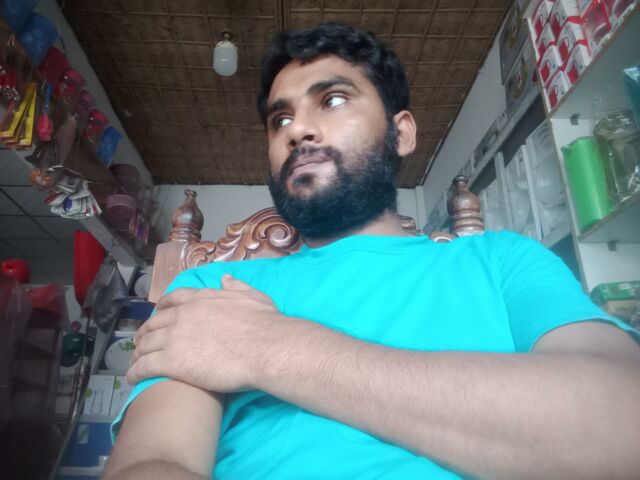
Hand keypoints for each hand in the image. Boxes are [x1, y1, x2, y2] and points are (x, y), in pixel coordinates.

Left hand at [127, 275, 289, 390]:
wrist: (264, 348)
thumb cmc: (264, 323)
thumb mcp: (253, 297)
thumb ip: (236, 286)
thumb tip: (225, 278)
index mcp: (200, 299)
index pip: (172, 300)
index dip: (161, 308)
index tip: (157, 314)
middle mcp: (182, 315)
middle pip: (154, 323)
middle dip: (145, 333)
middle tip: (142, 343)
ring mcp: (174, 338)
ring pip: (145, 345)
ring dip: (138, 353)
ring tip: (135, 362)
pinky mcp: (171, 362)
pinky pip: (145, 367)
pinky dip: (135, 372)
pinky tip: (133, 378)